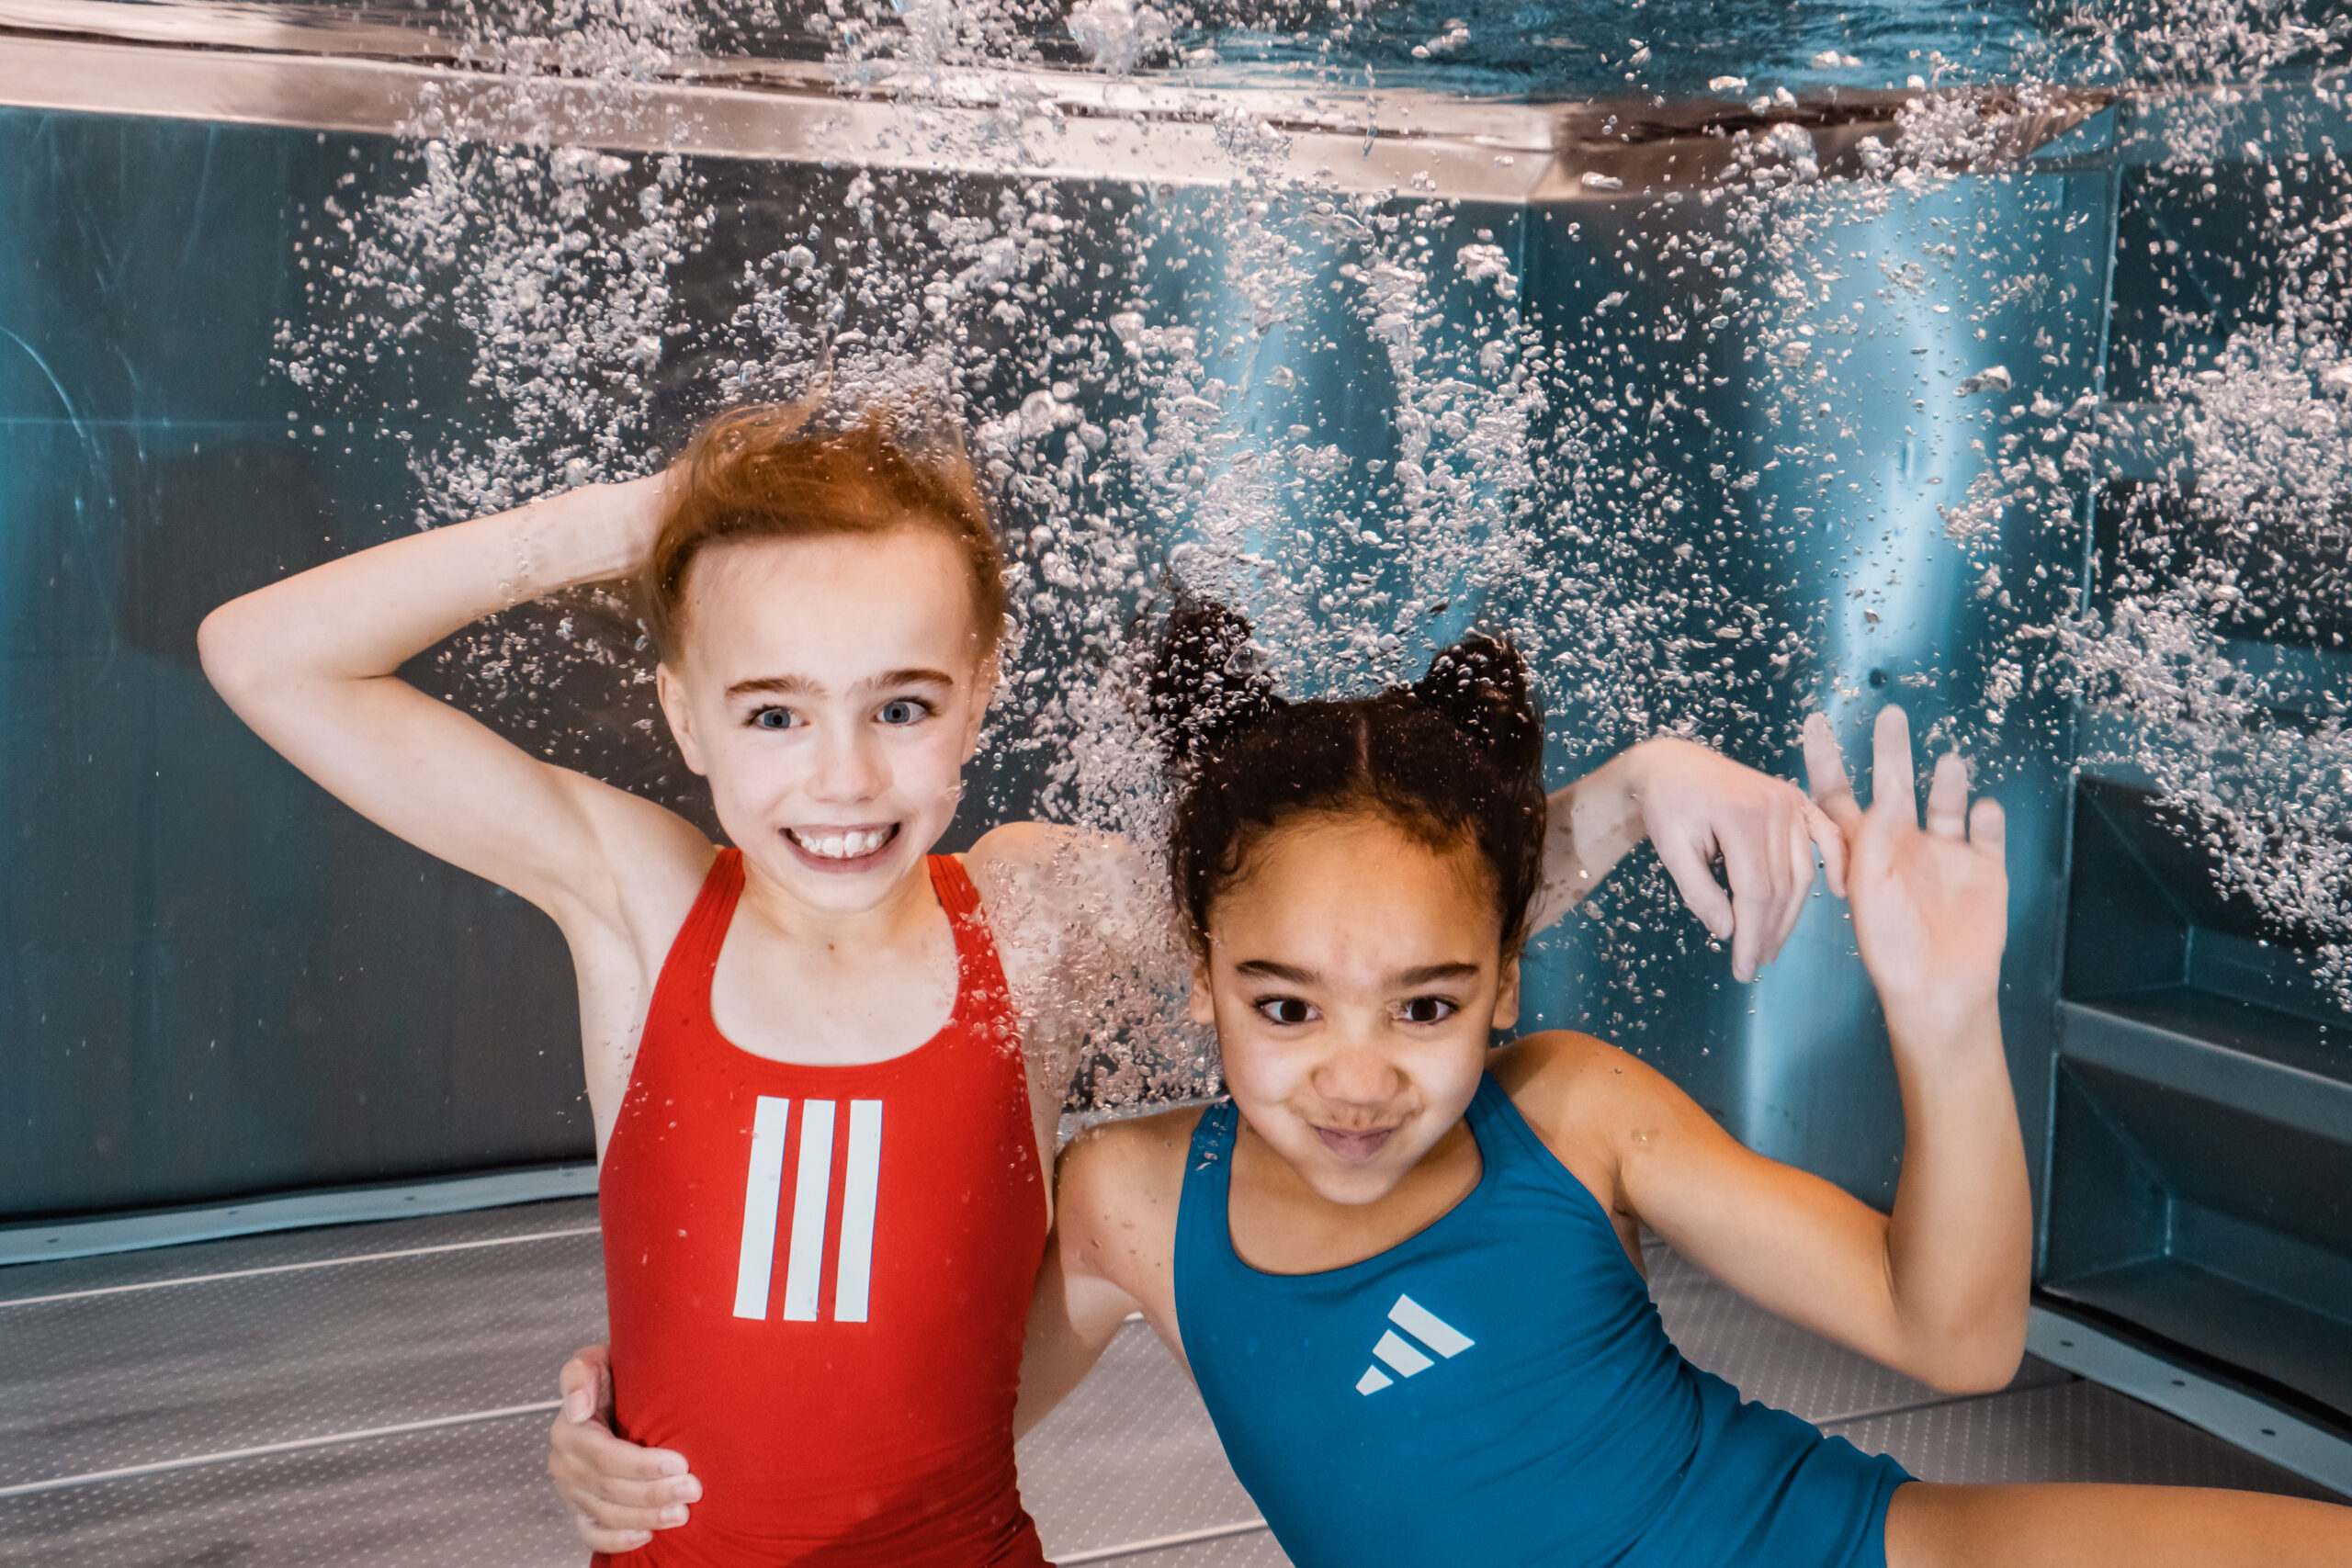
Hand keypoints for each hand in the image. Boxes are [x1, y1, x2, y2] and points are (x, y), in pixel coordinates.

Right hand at [548, 1344, 699, 1553]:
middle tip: (693, 1489)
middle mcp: (566, 1463)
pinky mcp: (581, 1508)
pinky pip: (593, 1534)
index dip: (643, 1465)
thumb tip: (577, 1409)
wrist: (617, 1388)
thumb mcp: (596, 1359)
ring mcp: (572, 1489)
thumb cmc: (613, 1373)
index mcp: (569, 1429)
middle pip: (610, 1488)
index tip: (680, 1463)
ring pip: (607, 1513)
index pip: (606, 1456)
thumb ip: (580, 1373)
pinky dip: (618, 1540)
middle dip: (654, 1492)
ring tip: (682, 1513)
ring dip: (646, 1517)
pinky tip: (648, 1535)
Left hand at [1630, 737, 1848, 982]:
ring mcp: (1790, 801)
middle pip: (1781, 887)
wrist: (1673, 762)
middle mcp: (1774, 807)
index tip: (1742, 968)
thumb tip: (1727, 932)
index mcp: (1740, 817)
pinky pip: (1825, 834)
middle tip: (1755, 963)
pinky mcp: (1796, 799)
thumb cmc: (1666, 803)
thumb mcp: (1670, 847)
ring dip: (1791, 914)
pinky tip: (1841, 893)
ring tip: (1773, 945)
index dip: (1751, 934)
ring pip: (1803, 871)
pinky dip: (1838, 862)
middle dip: (1769, 931)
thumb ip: (1698, 891)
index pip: (1755, 892)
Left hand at [1803, 708, 2006, 1027]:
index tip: (1815, 721)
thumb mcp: (1865, 889)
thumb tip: (1880, 793)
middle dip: (1891, 751)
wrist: (1937, 990)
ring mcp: (1945, 852)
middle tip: (1889, 715)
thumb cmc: (1889, 947)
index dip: (1826, 760)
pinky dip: (1988, 818)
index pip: (1837, 796)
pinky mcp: (1984, 868)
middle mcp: (1903, 842)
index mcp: (1863, 848)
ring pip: (1946, 802)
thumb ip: (1869, 841)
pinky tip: (1983, 810)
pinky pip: (1989, 833)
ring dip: (1947, 782)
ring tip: (1948, 762)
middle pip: (1895, 785)